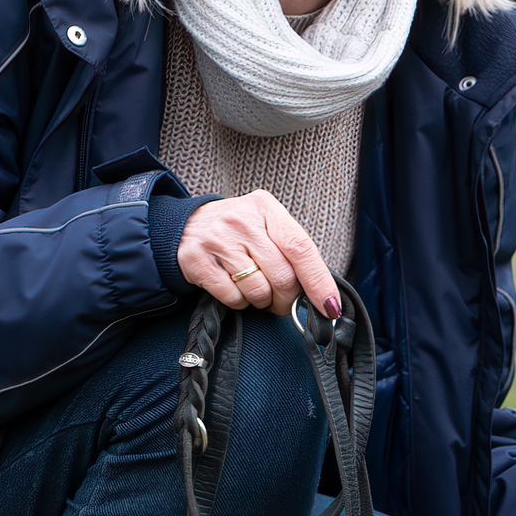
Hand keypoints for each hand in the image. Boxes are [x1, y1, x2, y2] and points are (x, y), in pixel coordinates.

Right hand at [176, 191, 339, 315]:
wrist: (186, 225)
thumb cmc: (239, 231)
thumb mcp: (267, 225)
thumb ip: (292, 252)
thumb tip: (322, 296)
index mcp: (267, 208)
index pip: (301, 248)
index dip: (319, 282)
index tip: (330, 307)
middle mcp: (242, 221)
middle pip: (283, 277)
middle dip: (288, 299)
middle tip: (282, 302)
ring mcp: (218, 240)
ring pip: (259, 291)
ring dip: (263, 302)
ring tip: (255, 288)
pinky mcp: (197, 261)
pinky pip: (233, 298)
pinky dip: (240, 302)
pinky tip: (234, 287)